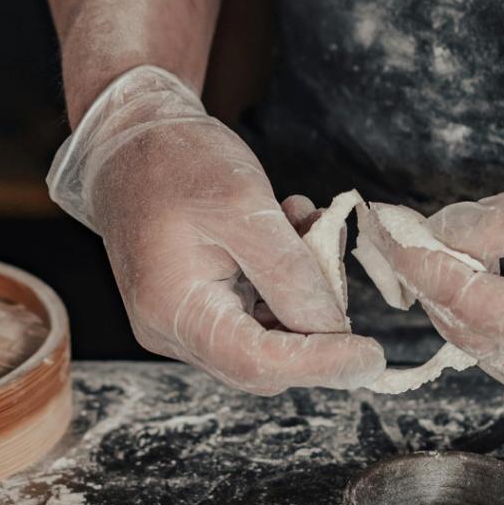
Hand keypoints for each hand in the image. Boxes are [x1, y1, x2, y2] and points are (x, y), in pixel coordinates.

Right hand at [47, 66, 384, 393]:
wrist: (130, 139)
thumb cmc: (177, 162)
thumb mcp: (245, 205)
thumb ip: (290, 272)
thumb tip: (333, 329)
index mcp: (175, 310)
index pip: (259, 364)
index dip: (322, 365)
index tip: (373, 356)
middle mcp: (174, 330)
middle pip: (265, 361)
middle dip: (315, 324)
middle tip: (331, 260)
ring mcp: (184, 322)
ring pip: (267, 336)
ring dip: (302, 292)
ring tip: (306, 227)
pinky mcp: (198, 306)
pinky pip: (256, 313)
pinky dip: (285, 281)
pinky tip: (290, 230)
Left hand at [369, 191, 503, 424]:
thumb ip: (501, 222)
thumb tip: (436, 229)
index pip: (460, 294)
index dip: (415, 254)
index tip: (384, 220)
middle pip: (464, 327)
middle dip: (433, 277)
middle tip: (410, 229)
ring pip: (484, 347)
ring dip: (463, 301)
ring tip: (460, 251)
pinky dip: (497, 323)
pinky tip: (500, 285)